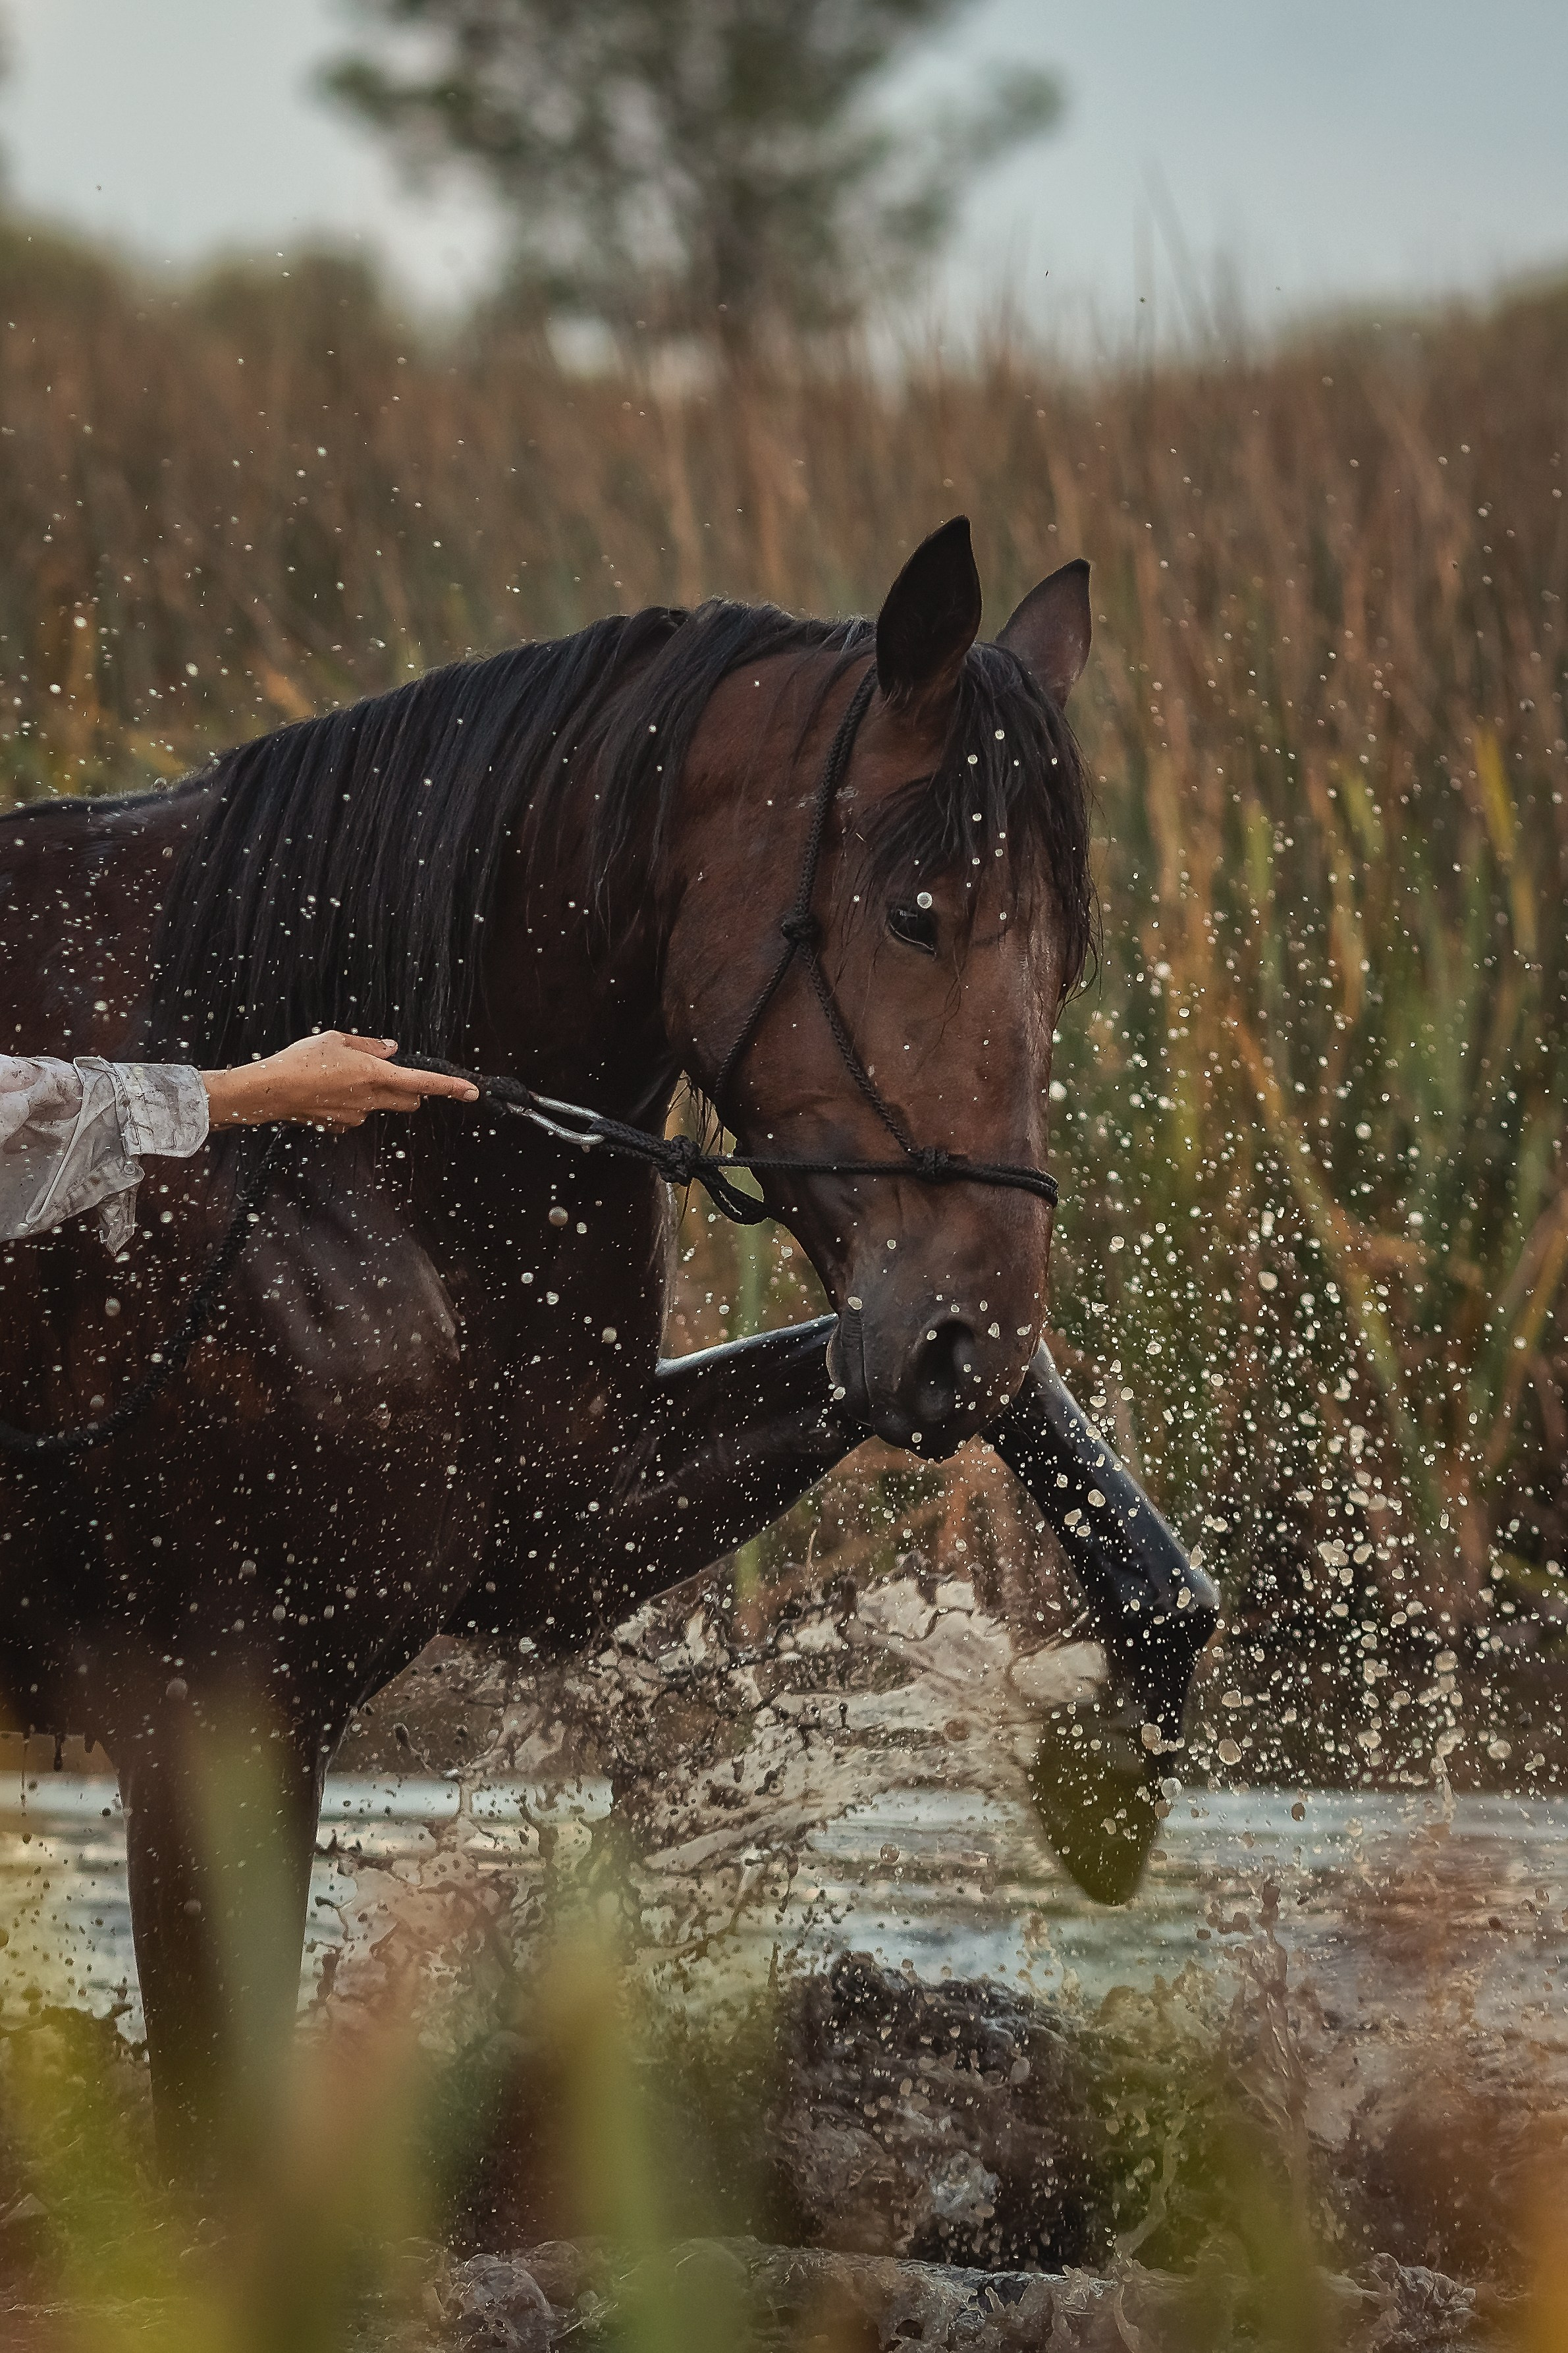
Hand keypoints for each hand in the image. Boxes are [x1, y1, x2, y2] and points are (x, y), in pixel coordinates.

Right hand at [201, 1033, 480, 1129]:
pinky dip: (350, 1104)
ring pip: (380, 1106)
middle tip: (393, 1075)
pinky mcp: (340, 1127)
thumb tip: (391, 1048)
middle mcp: (372, 1099)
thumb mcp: (336, 1039)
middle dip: (412, 1091)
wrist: (268, 1092)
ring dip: (374, 1094)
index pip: (424, 1082)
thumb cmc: (301, 1060)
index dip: (451, 1087)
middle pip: (410, 1100)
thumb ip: (369, 1044)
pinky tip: (326, 1093)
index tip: (472, 1092)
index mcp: (376, 1074)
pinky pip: (356, 1115)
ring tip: (339, 1077)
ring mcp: (357, 1117)